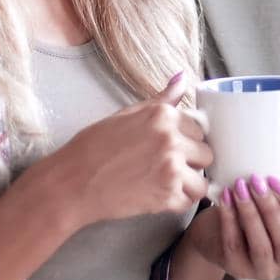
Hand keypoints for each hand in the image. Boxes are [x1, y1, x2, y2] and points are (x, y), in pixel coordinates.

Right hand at [39, 74, 212, 228]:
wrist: (72, 182)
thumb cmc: (93, 147)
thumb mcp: (127, 114)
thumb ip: (162, 100)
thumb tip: (183, 78)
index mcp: (163, 115)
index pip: (199, 128)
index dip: (186, 140)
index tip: (170, 147)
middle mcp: (171, 139)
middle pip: (206, 153)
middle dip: (191, 162)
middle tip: (166, 166)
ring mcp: (171, 169)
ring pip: (202, 180)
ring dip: (188, 184)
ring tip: (164, 183)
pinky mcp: (167, 196)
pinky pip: (190, 201)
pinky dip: (178, 201)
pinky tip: (158, 195)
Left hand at [183, 176, 279, 279]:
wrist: (218, 229)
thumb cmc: (258, 211)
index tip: (275, 179)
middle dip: (271, 208)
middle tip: (256, 181)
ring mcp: (261, 270)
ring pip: (260, 245)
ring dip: (250, 213)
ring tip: (239, 187)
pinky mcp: (236, 268)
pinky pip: (234, 245)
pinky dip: (229, 219)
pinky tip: (225, 198)